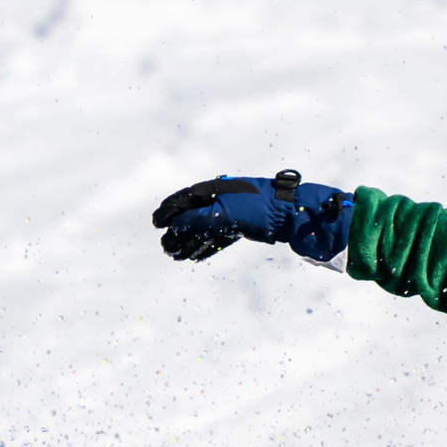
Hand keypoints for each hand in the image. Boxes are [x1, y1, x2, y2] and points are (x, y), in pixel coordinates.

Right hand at [152, 171, 354, 262]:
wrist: (289, 214)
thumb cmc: (256, 209)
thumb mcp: (223, 215)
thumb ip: (197, 222)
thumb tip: (175, 227)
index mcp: (213, 189)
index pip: (184, 199)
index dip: (168, 211)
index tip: (156, 223)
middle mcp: (220, 198)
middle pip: (193, 216)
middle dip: (178, 232)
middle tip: (165, 248)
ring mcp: (231, 212)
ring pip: (205, 228)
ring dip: (190, 242)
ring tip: (176, 256)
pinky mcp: (242, 225)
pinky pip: (219, 236)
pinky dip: (207, 246)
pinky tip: (196, 257)